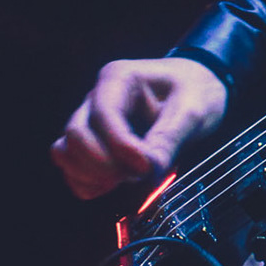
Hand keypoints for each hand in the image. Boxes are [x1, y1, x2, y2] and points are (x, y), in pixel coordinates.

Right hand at [50, 57, 226, 199]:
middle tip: (134, 178)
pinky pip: (72, 164)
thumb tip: (147, 174)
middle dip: (101, 163)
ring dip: (88, 174)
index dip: (120, 147)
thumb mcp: (193, 111)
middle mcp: (97, 97)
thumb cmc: (196, 90)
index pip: (104, 115)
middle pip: (76, 134)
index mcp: (119, 78)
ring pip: (66, 150)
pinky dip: (86, 181)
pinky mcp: (94, 141)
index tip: (145, 167)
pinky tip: (112, 187)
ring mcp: (91, 119)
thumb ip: (169, 140)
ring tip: (122, 182)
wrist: (198, 86)